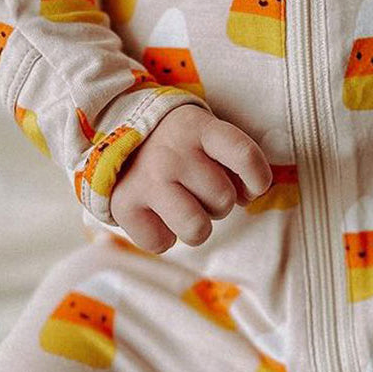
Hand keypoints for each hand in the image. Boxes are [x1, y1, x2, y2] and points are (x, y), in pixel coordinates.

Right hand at [108, 107, 272, 253]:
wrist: (114, 136)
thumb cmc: (175, 143)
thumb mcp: (203, 134)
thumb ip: (231, 160)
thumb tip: (249, 196)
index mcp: (197, 128)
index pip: (244, 155)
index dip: (258, 178)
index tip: (254, 187)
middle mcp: (172, 152)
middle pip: (223, 199)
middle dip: (217, 201)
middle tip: (197, 187)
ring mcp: (147, 180)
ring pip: (198, 229)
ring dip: (196, 224)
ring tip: (183, 206)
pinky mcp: (124, 205)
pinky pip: (162, 244)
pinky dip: (162, 235)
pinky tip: (154, 212)